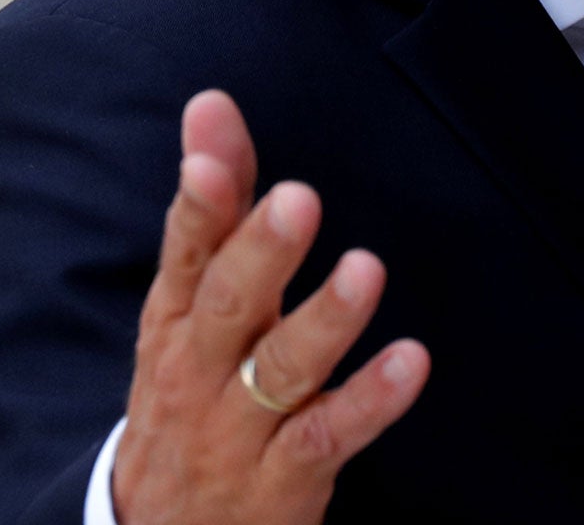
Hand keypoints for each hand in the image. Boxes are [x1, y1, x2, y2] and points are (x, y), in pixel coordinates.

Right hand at [112, 90, 429, 523]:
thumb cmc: (185, 393)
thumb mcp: (185, 307)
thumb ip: (214, 206)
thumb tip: (212, 103)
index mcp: (173, 320)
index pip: (185, 252)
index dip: (198, 204)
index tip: (209, 154)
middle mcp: (196, 371)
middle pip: (226, 305)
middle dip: (260, 251)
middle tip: (298, 198)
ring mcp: (236, 430)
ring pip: (278, 370)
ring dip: (323, 320)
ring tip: (365, 268)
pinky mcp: (283, 480)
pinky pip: (327, 435)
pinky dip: (369, 399)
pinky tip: (410, 361)